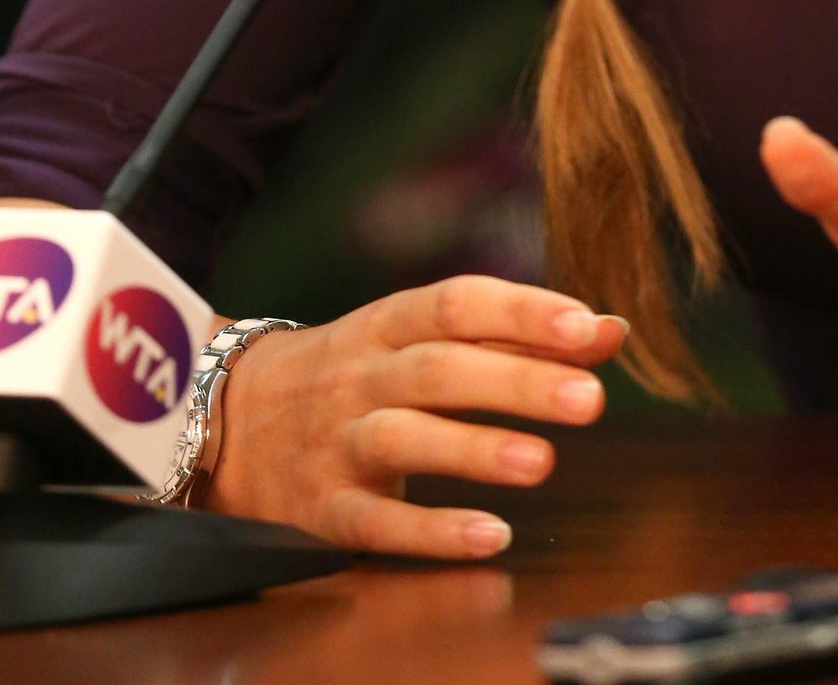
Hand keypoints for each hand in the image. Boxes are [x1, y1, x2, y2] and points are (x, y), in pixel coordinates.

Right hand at [205, 273, 628, 554]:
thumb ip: (515, 334)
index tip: (588, 328)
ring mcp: (337, 441)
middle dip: (515, 381)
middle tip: (590, 400)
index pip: (458, 303)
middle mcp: (361, 374)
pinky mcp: (321, 508)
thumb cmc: (356, 371)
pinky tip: (489, 535)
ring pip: (402, 438)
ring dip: (473, 450)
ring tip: (542, 462)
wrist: (227, 419)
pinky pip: (374, 522)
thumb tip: (610, 331)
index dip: (522, 312)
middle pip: (437, 369)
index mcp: (390, 322)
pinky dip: (430, 531)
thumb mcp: (421, 338)